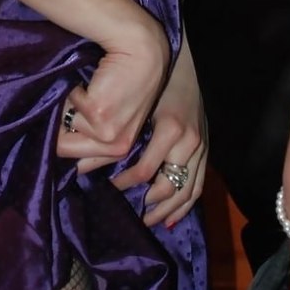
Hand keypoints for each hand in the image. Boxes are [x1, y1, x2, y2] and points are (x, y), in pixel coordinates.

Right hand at [57, 19, 169, 167]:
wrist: (140, 51)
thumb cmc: (126, 79)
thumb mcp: (114, 114)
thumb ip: (89, 136)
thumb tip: (56, 144)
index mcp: (119, 148)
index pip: (78, 163)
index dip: (64, 142)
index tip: (61, 127)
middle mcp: (116, 146)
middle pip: (63, 148)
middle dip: (59, 126)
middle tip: (69, 106)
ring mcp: (108, 133)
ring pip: (65, 125)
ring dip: (70, 105)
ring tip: (90, 90)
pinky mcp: (98, 114)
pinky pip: (69, 104)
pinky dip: (74, 90)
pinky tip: (92, 82)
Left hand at [110, 81, 206, 227]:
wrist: (187, 68)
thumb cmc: (156, 85)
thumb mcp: (137, 110)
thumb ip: (117, 139)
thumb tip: (83, 164)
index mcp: (169, 129)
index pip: (145, 170)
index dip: (125, 183)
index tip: (110, 187)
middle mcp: (189, 142)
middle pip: (170, 186)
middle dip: (151, 205)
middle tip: (133, 215)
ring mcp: (201, 148)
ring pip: (187, 191)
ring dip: (169, 210)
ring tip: (151, 221)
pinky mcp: (206, 151)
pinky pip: (199, 185)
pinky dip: (186, 204)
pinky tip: (173, 217)